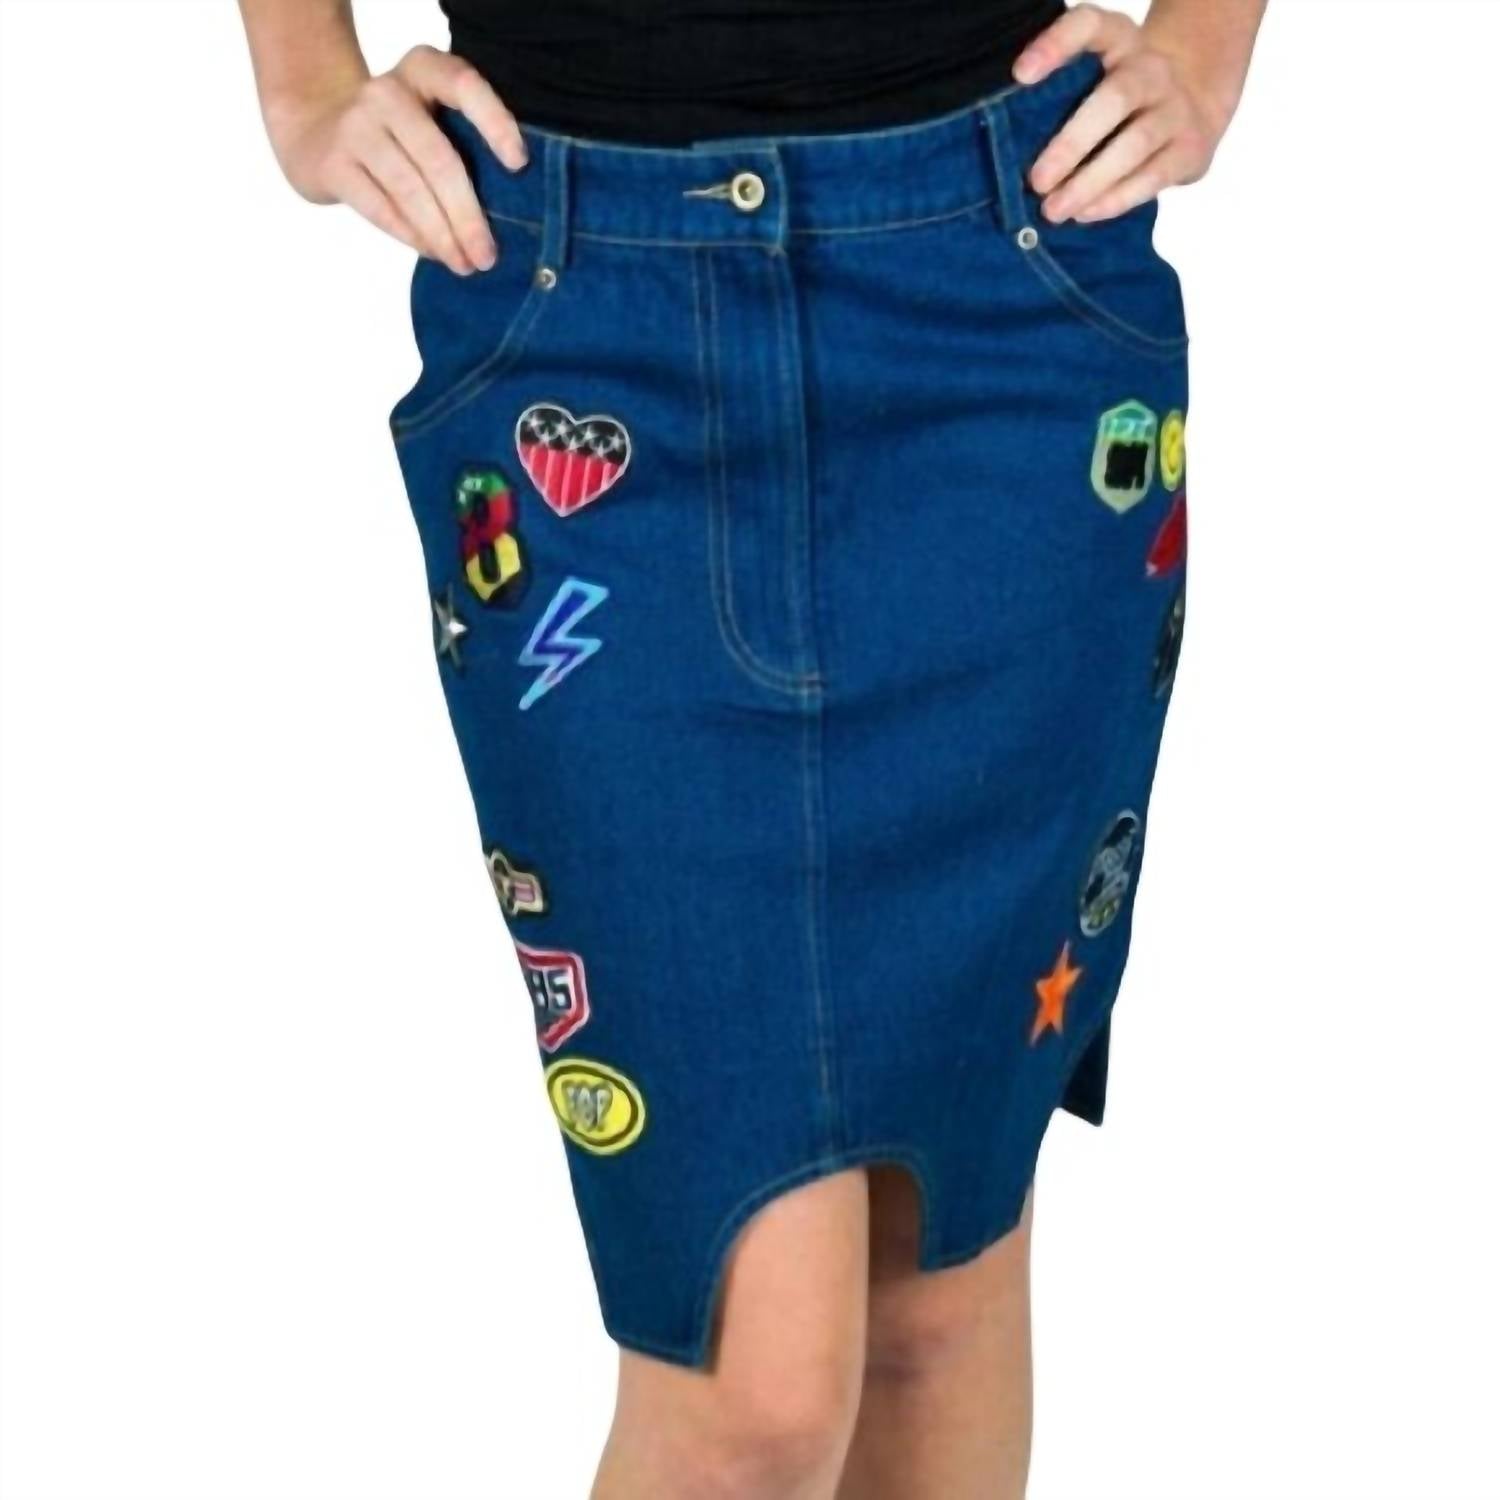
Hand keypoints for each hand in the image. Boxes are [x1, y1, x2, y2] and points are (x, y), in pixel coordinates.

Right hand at [269, 45, 526, 274]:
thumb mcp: (428, 118)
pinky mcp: (332, 164)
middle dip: (468, 216)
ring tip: (464, 264)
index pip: (463, 85)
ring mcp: (355, 126)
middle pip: (439, 158)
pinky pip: (381, 209)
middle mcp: (387, 92)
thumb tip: (506, 215)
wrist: (314, 132)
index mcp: (422, 70)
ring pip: (410, 190)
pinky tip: (433, 253)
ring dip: (442, 235)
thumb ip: (462, 144)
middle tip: (487, 256)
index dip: (495, 122)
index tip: (519, 164)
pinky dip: (412, 237)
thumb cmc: (396, 136)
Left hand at [1012, 5, 1222, 223]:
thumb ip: (1060, 97)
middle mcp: (1151, 68)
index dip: (1055, 44)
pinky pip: (1153, 176)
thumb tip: (1005, 151)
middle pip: (1116, 97)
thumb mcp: (1094, 80)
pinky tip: (1085, 213)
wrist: (1194, 107)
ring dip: (1090, 181)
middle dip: (1072, 143)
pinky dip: (1116, 199)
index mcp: (1119, 40)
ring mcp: (1176, 107)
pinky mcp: (1190, 148)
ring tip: (1054, 210)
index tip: (1019, 75)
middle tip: (1036, 181)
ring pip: (1136, 143)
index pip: (1089, 24)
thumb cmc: (1118, 100)